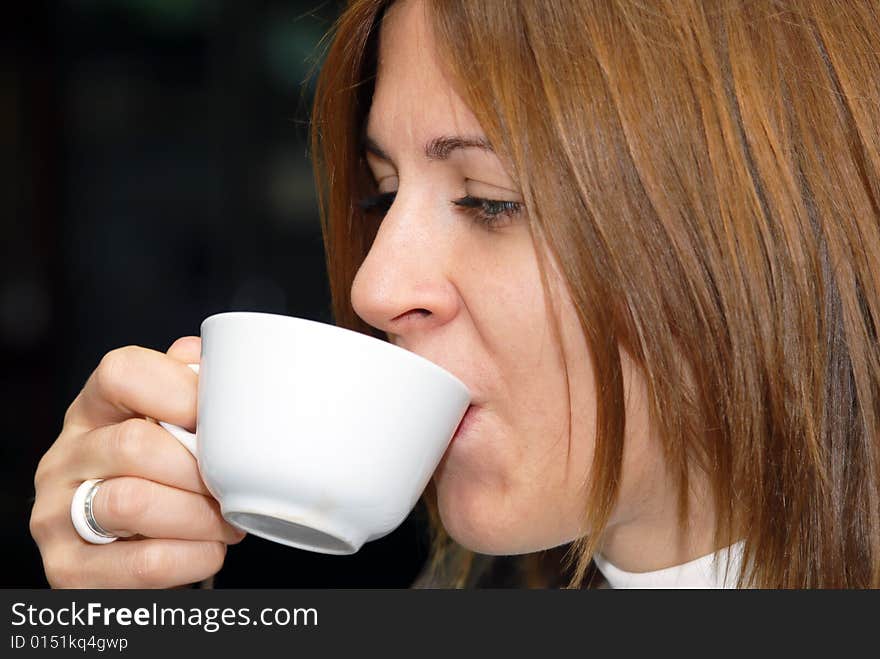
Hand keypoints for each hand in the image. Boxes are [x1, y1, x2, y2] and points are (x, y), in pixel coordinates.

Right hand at [30, 337, 245, 587]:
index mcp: (93, 411)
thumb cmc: (161, 478)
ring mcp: (58, 516)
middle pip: (133, 443)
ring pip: (133, 502)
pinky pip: (146, 562)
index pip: (122, 372)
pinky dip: (194, 555)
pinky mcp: (70, 570)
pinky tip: (209, 548)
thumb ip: (189, 387)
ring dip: (199, 515)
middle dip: (199, 468)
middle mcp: (64, 459)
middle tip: (232, 483)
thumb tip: (215, 360)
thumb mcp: (169, 425)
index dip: (180, 390)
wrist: (133, 556)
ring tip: (226, 520)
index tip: (219, 419)